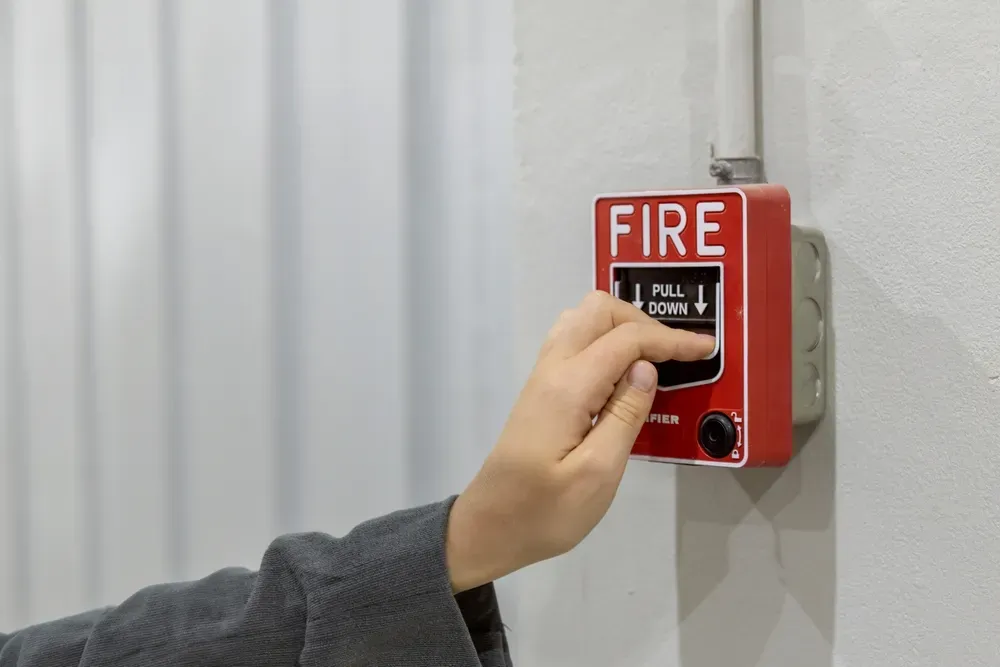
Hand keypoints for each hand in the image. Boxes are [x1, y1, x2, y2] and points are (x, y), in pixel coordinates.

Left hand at [445, 290, 715, 592]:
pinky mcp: (540, 391)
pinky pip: (574, 342)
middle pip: (598, 310)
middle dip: (644, 322)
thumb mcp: (597, 474)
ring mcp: (542, 377)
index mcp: (568, 388)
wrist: (490, 527)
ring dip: (622, 327)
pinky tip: (624, 373)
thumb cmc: (544, 512)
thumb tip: (647, 369)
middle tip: (677, 355)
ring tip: (655, 358)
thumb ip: (625, 416)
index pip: (626, 339)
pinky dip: (605, 342)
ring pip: (582, 320)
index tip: (706, 349)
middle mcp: (552, 370)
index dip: (670, 339)